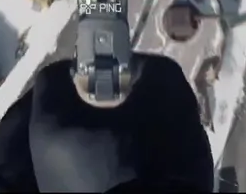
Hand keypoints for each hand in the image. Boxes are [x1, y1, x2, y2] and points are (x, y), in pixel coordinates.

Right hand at [28, 54, 212, 191]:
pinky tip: (110, 183)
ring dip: (114, 147)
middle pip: (125, 102)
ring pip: (138, 135)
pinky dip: (131, 169)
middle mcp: (186, 104)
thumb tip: (58, 74)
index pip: (109, 64)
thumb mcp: (54, 123)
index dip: (79, 86)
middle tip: (71, 143)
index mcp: (162, 77)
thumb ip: (51, 84)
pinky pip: (151, 163)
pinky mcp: (192, 177)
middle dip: (98, 119)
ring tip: (88, 170)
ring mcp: (193, 144)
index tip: (62, 111)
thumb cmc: (101, 171)